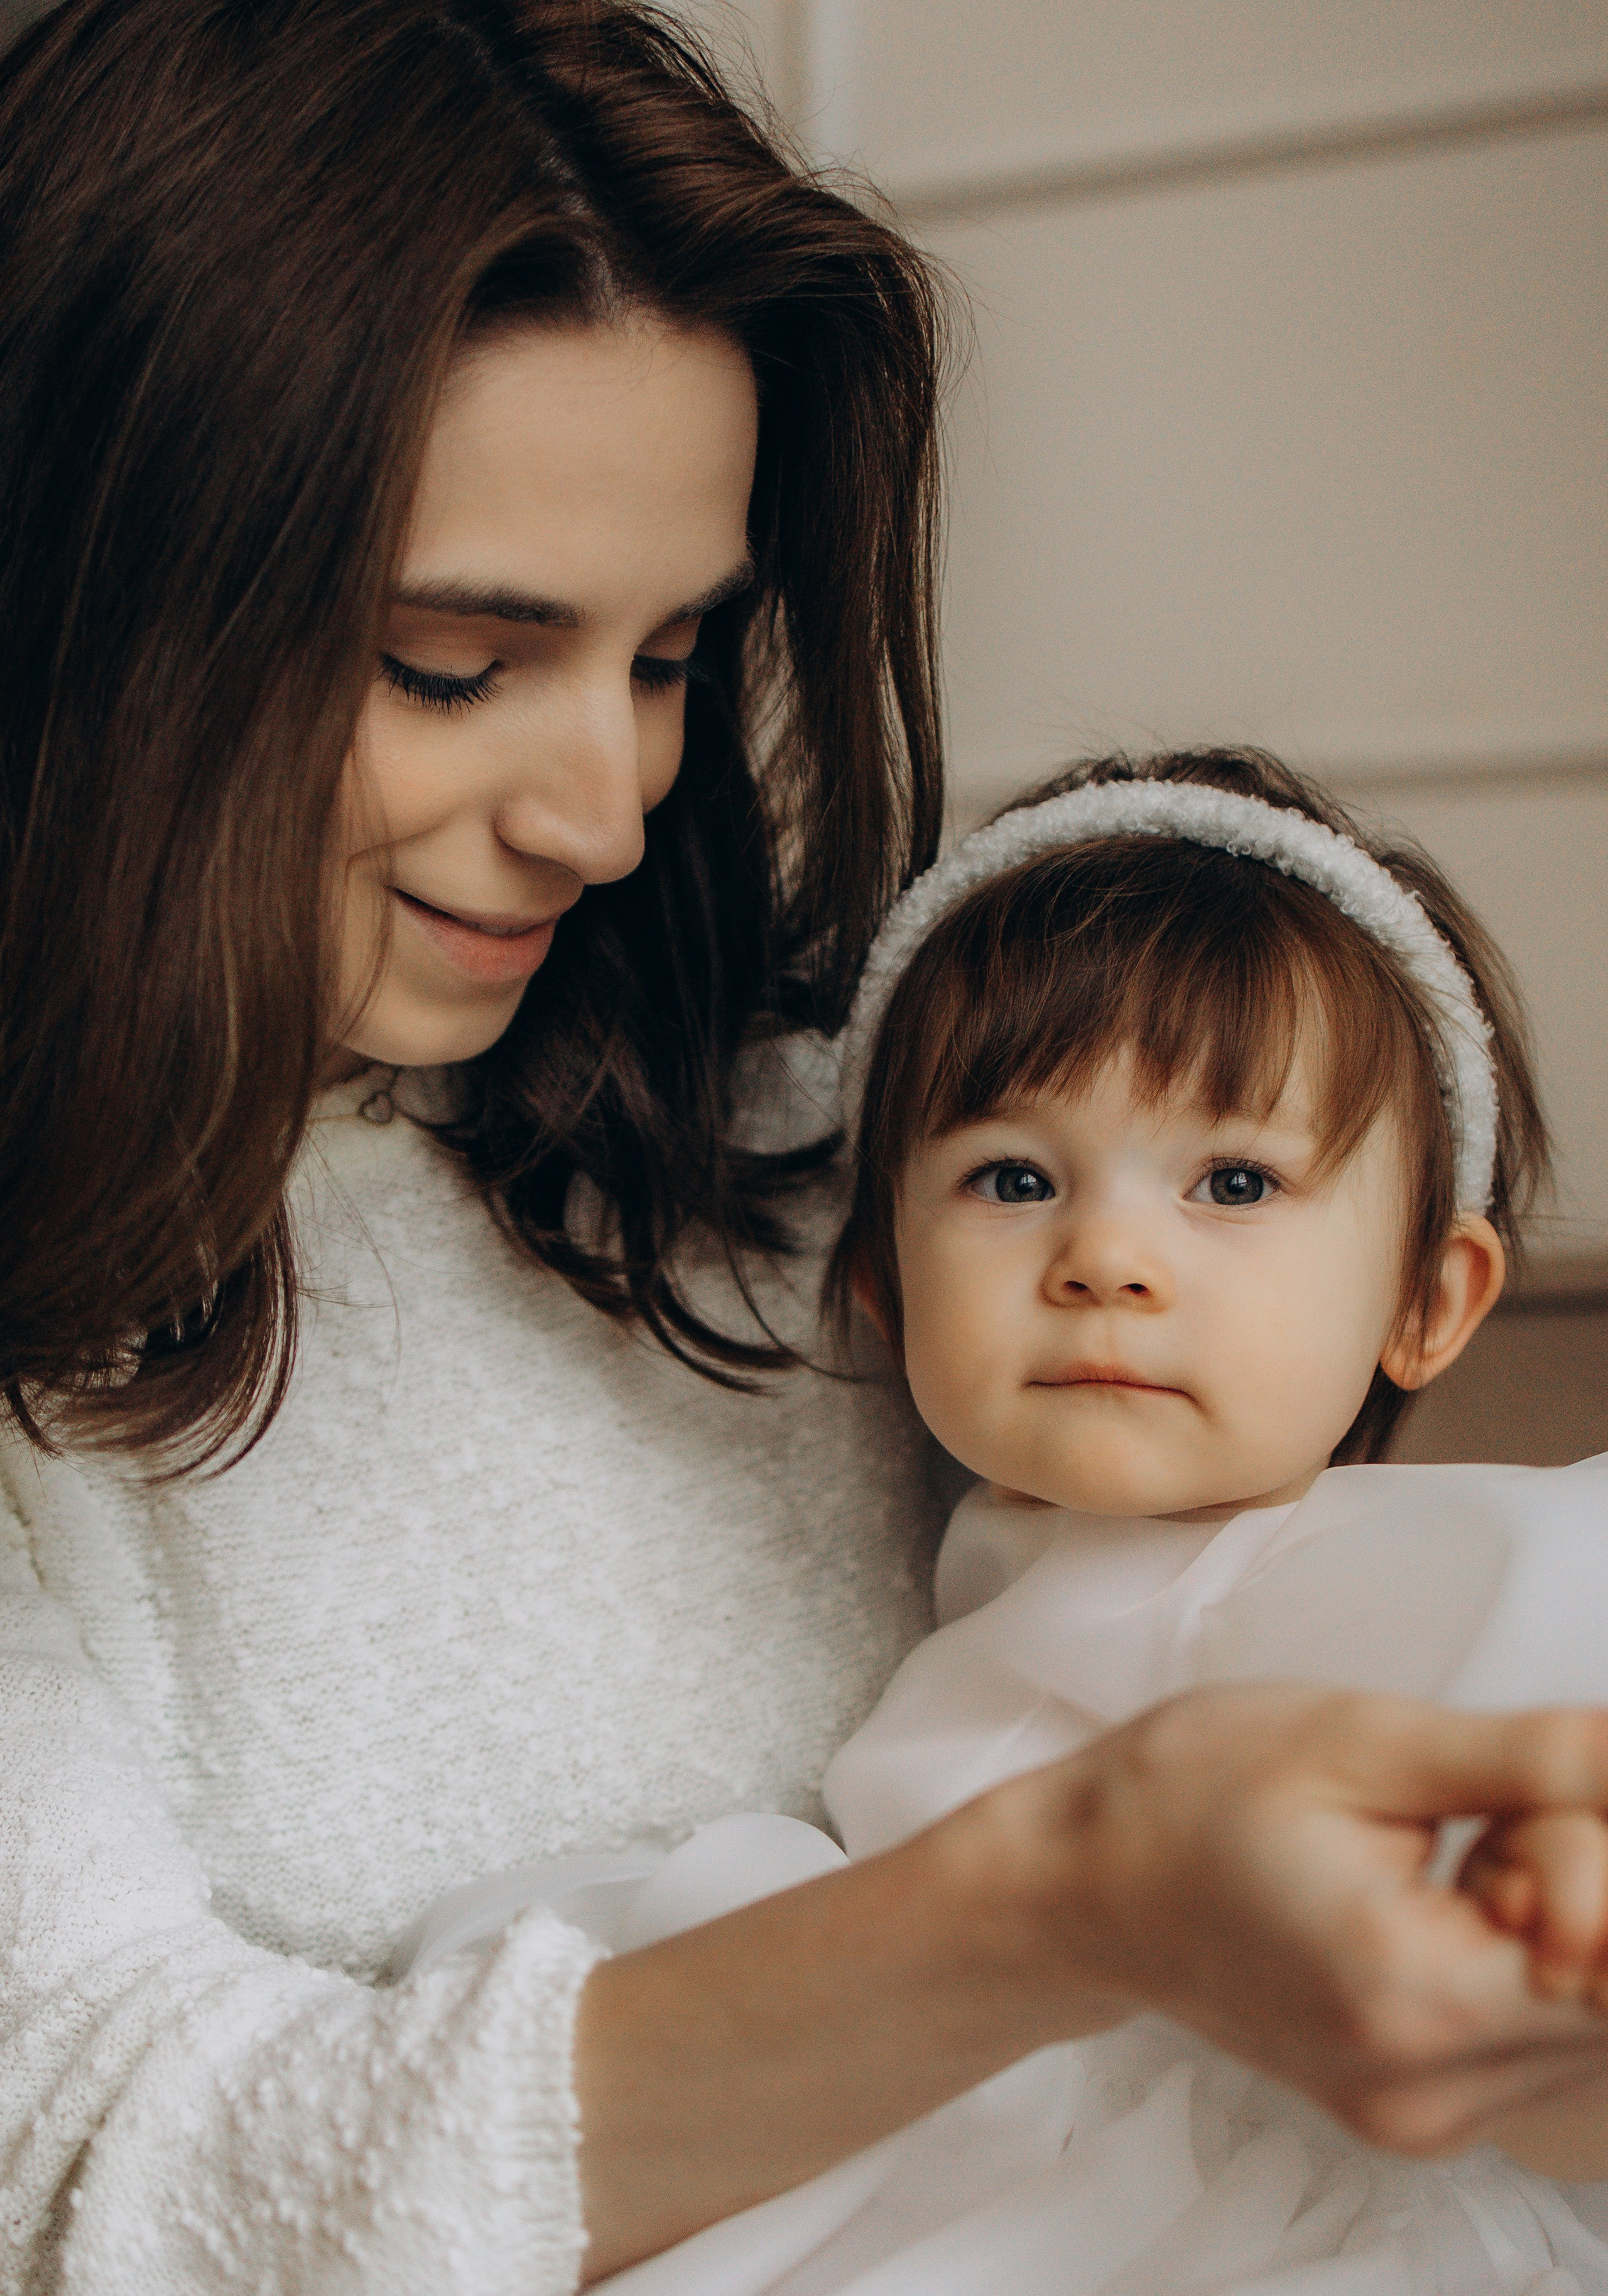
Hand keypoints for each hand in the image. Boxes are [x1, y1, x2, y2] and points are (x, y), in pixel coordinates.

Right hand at [576, 1684, 1607, 2278]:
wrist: (1080, 1882)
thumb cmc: (1190, 1794)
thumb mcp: (1361, 1739)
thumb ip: (1537, 1767)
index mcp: (1411, 1996)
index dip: (1591, 1843)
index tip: (1509, 1790)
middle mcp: (1427, 2092)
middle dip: (1576, 1873)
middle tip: (1462, 1811)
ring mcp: (1421, 2117)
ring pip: (1586, 2014)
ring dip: (1553, 1919)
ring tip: (1437, 1856)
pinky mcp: (1415, 2114)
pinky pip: (1537, 2038)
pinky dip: (1517, 1959)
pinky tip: (1435, 1902)